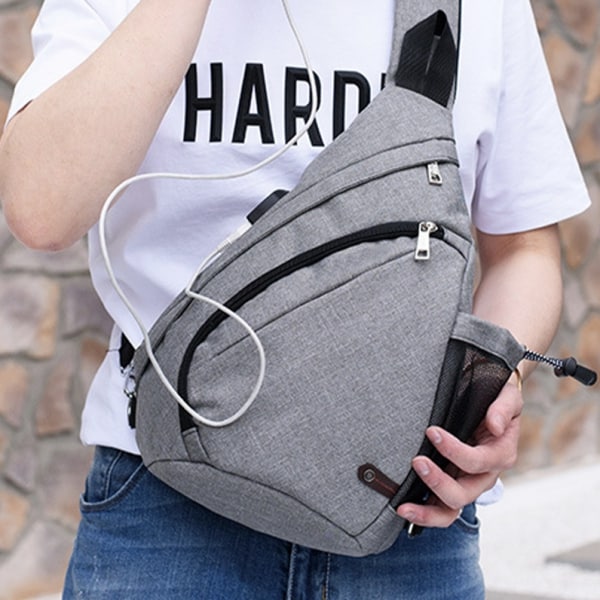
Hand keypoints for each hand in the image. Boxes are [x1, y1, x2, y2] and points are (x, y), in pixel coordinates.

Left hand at [396, 377, 522, 527]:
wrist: (490, 402)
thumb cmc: (497, 398)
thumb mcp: (508, 396)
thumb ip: (504, 408)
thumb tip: (495, 426)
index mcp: (500, 455)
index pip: (478, 461)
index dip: (454, 450)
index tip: (431, 431)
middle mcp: (484, 475)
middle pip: (463, 493)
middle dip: (438, 481)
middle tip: (417, 461)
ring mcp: (467, 484)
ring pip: (451, 510)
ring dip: (427, 511)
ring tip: (403, 506)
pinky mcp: (451, 485)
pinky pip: (440, 509)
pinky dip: (423, 513)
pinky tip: (403, 509)